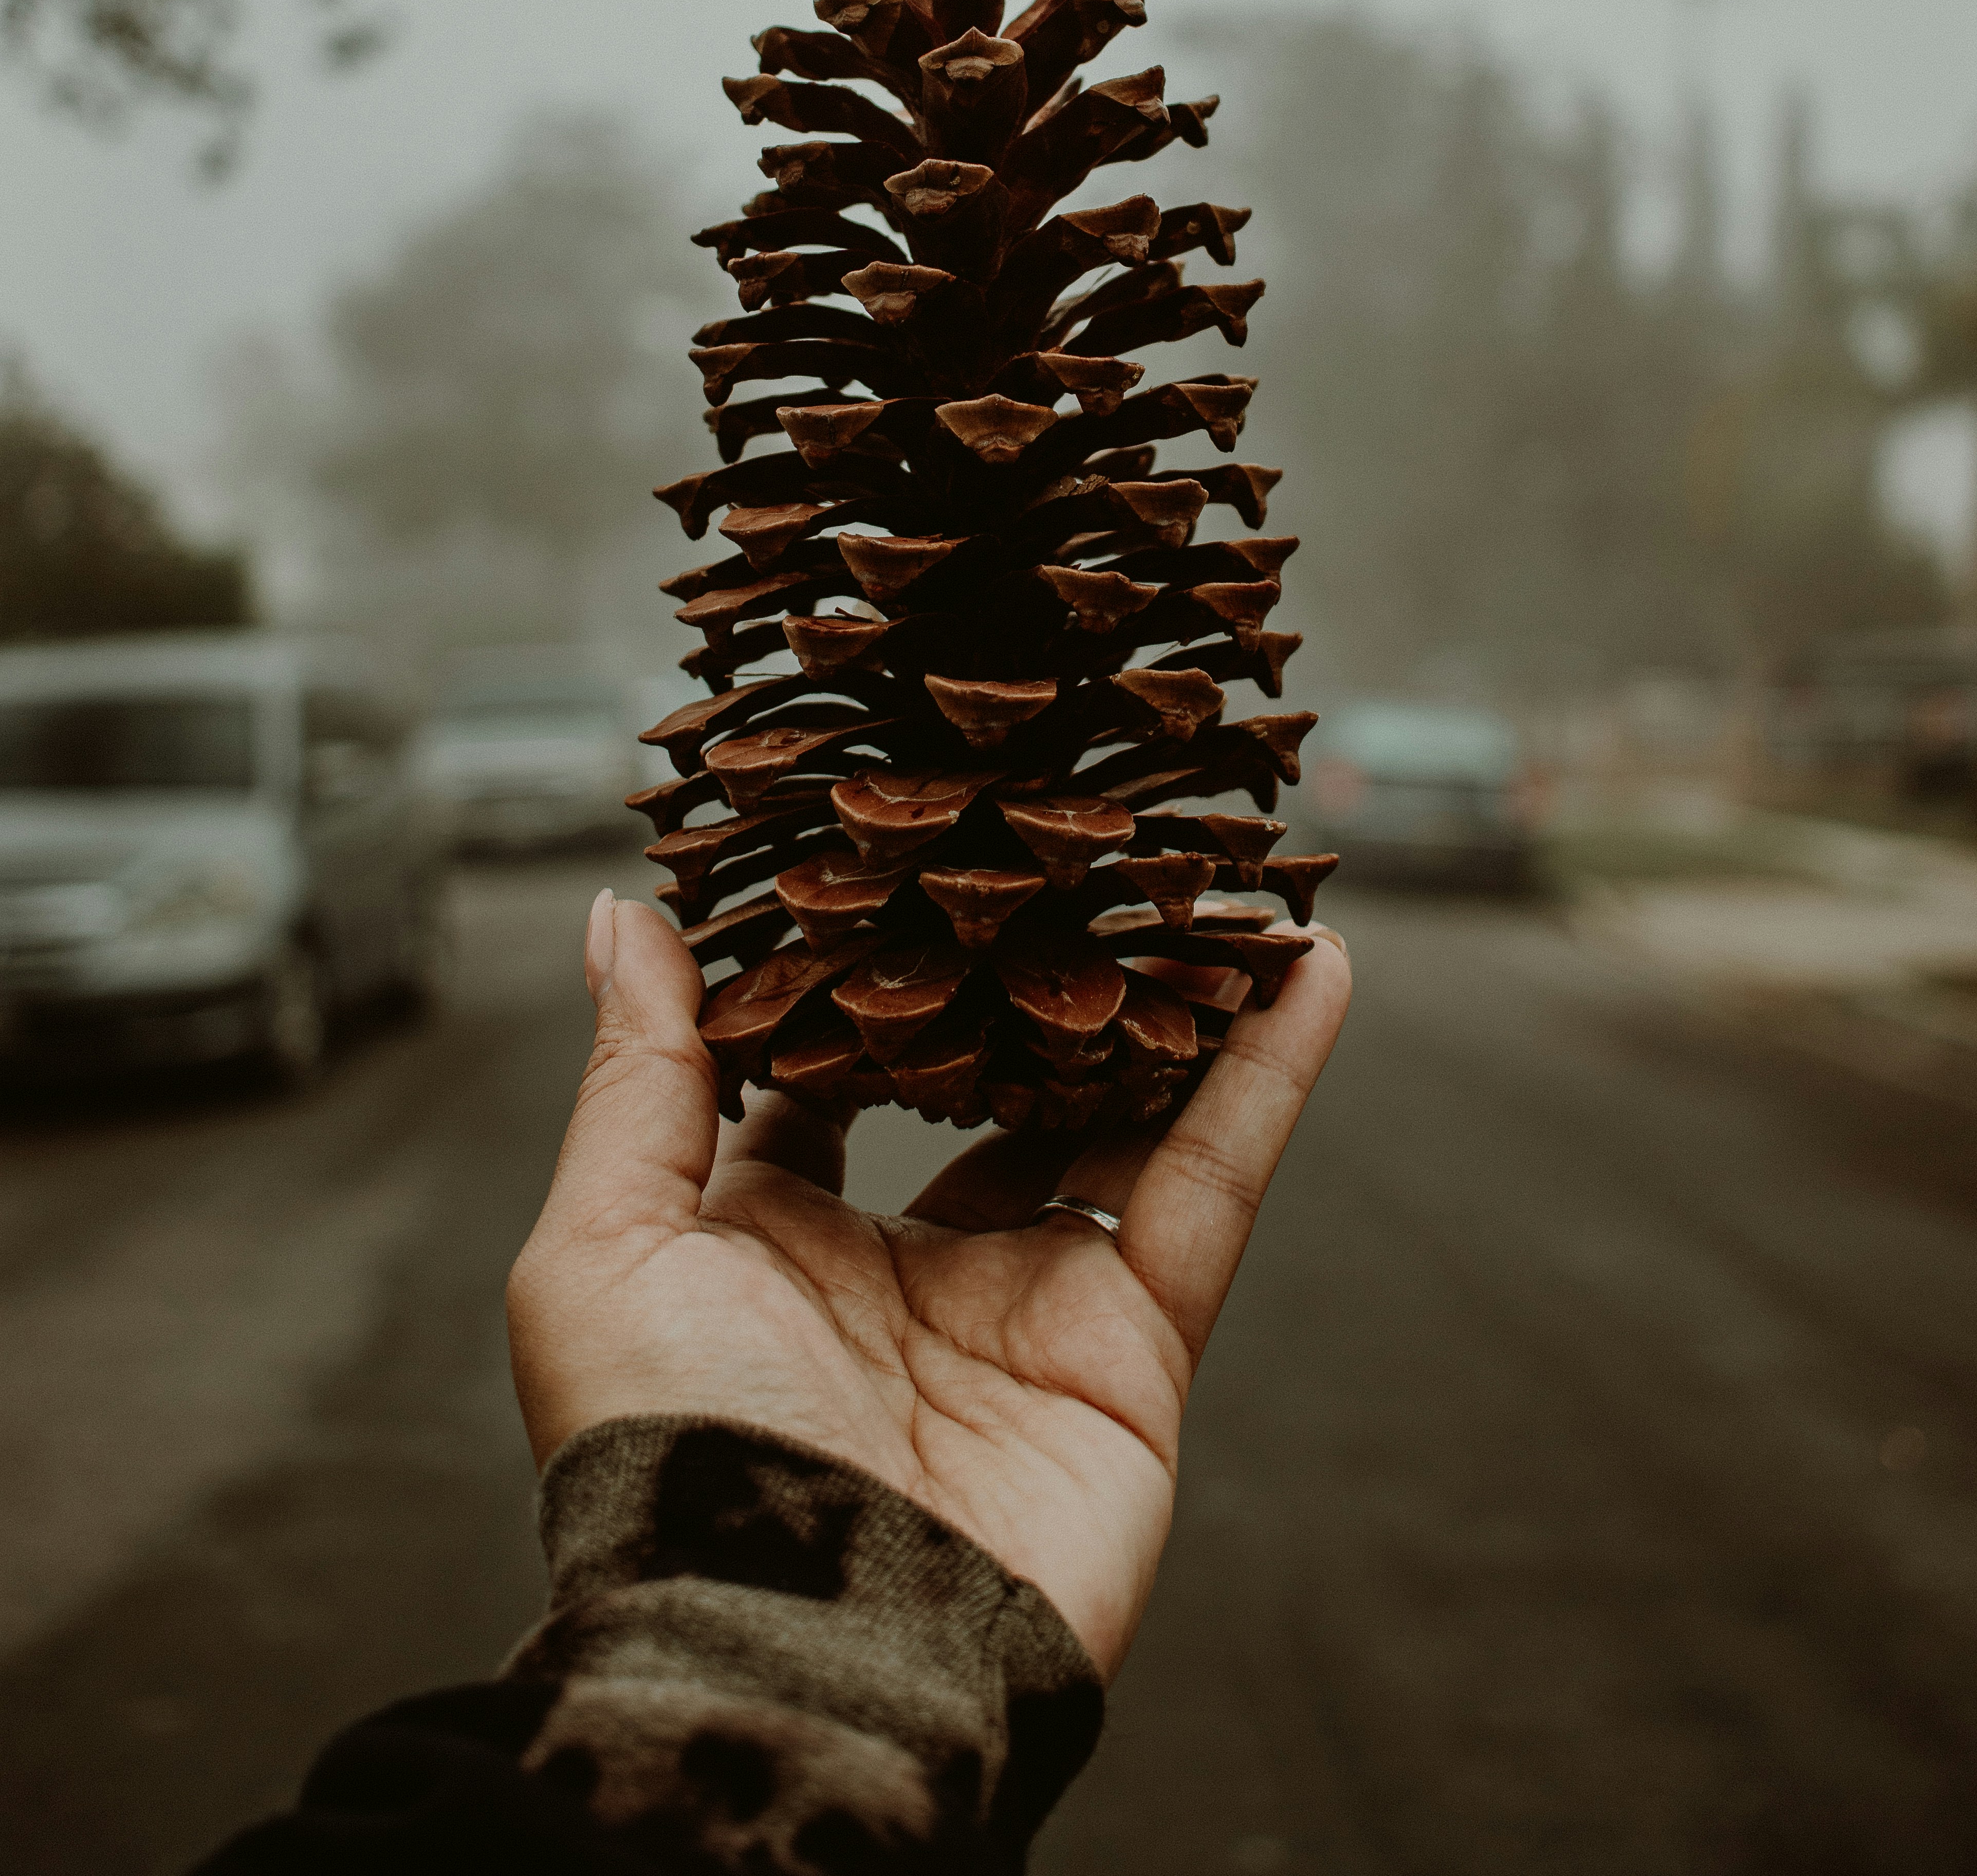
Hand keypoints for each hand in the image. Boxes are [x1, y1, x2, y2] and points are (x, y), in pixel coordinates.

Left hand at [507, 892, 1350, 1679]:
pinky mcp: (1133, 1347)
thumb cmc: (670, 1458)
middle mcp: (908, 1265)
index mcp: (777, 1239)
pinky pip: (1212, 1180)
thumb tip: (627, 917)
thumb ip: (637, 1076)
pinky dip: (1267, 1072)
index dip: (875, 964)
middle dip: (1042, 972)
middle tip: (1087, 844)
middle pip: (997, 1078)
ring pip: (1120, 1112)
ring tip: (1219, 871)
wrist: (799, 1655)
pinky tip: (1310, 960)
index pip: (840, 1072)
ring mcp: (1029, 1304)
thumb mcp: (602, 1247)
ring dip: (1173, 997)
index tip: (914, 848)